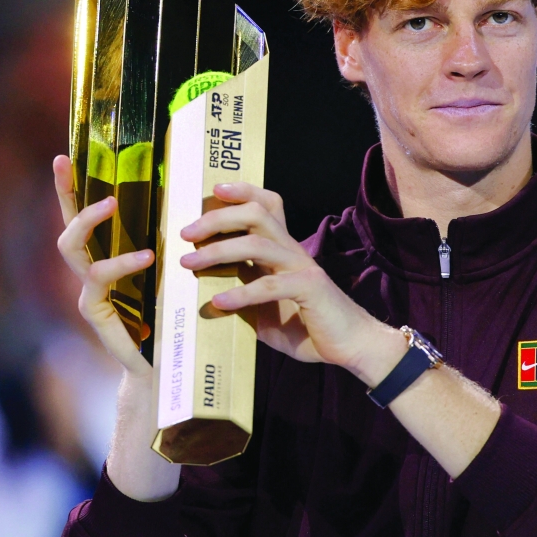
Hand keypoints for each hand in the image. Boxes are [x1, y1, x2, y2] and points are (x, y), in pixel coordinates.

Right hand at [52, 155, 154, 376]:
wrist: (168, 362)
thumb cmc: (173, 312)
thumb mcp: (174, 267)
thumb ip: (173, 239)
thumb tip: (190, 196)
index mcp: (107, 256)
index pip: (82, 216)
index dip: (69, 188)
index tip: (63, 156)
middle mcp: (91, 271)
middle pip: (66, 228)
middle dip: (66, 195)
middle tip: (75, 166)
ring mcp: (89, 292)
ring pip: (73, 250)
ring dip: (90, 222)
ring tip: (111, 203)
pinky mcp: (95, 311)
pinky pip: (98, 279)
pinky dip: (120, 263)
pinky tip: (146, 256)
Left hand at [178, 182, 389, 376]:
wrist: (349, 346)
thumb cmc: (306, 327)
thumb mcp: (264, 308)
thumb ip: (241, 293)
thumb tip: (202, 290)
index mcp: (283, 250)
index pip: (267, 205)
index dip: (243, 191)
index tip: (214, 190)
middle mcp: (293, 250)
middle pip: (255, 214)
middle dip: (218, 218)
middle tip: (187, 233)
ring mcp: (302, 267)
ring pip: (257, 243)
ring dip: (219, 250)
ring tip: (190, 263)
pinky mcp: (309, 288)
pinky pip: (269, 284)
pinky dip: (241, 293)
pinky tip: (219, 303)